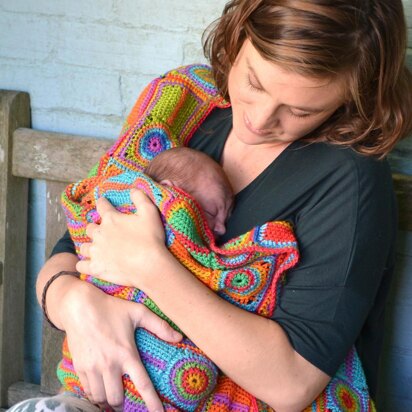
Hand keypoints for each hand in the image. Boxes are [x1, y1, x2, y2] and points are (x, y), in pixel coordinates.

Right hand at [62, 283, 181, 410]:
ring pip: (100, 398)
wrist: (79, 306)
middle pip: (116, 399)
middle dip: (123, 403)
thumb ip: (159, 325)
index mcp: (127, 353)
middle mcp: (109, 365)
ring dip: (108, 399)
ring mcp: (92, 368)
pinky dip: (94, 394)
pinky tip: (99, 387)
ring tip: (113, 393)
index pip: (142, 385)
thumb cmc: (111, 308)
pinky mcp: (79, 367)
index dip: (152, 403)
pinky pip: (87, 391)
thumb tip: (179, 337)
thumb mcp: (138, 312)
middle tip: (127, 398)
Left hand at [76, 189, 166, 287]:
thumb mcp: (150, 213)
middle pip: (90, 227)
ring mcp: (96, 252)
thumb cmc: (150, 239)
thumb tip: (133, 189)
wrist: (149, 265)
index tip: (102, 202)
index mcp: (111, 219)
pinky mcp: (95, 268)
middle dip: (95, 228)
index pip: (101, 205)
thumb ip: (140, 198)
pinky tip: (90, 264)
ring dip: (90, 246)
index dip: (102, 203)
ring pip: (84, 247)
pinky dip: (84, 264)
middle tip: (104, 232)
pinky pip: (81, 265)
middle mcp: (99, 234)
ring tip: (97, 249)